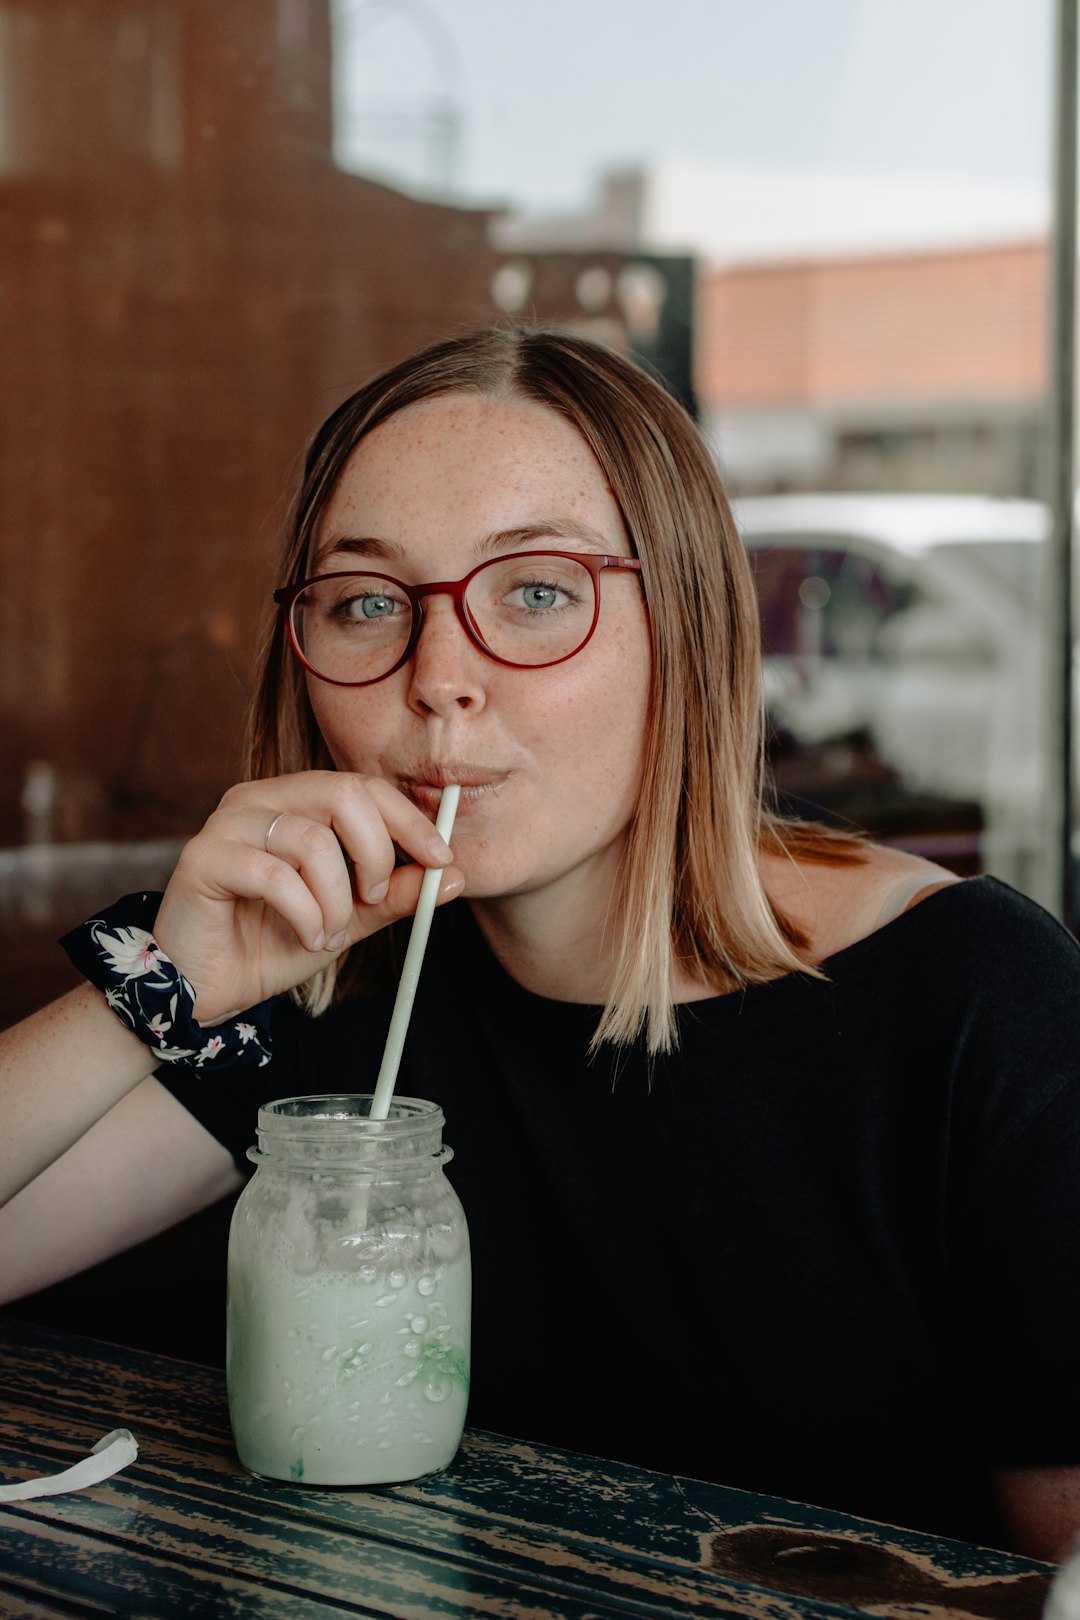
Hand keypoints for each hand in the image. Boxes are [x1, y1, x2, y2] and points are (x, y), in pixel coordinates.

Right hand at [152, 772, 463, 1023]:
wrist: (204, 988)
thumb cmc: (271, 943)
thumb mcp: (348, 919)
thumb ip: (394, 895)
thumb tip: (454, 876)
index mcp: (294, 800)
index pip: (363, 786)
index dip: (409, 820)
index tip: (442, 859)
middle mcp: (259, 798)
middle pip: (342, 793)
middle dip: (376, 852)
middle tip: (374, 899)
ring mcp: (227, 823)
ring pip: (310, 840)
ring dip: (335, 900)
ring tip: (328, 934)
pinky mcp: (203, 857)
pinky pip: (274, 875)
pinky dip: (304, 914)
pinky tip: (306, 938)